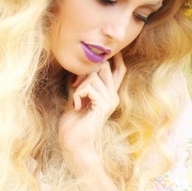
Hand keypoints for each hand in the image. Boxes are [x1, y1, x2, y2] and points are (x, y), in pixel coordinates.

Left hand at [59, 54, 126, 169]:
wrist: (73, 141)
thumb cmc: (73, 121)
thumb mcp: (79, 96)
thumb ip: (85, 83)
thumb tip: (86, 65)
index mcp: (109, 94)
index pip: (119, 71)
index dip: (116, 58)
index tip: (113, 49)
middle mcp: (113, 96)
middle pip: (104, 68)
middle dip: (85, 71)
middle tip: (75, 84)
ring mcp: (111, 101)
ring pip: (93, 76)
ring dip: (79, 86)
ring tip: (75, 100)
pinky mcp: (104, 105)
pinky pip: (89, 87)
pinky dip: (78, 94)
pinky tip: (76, 105)